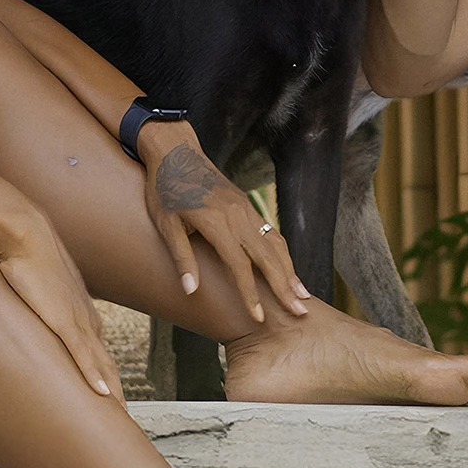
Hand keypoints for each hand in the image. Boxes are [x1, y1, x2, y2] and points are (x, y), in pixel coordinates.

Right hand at [0, 208, 123, 400]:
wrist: (25, 234)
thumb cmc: (29, 256)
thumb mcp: (40, 287)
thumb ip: (43, 303)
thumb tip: (36, 312)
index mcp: (80, 312)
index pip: (100, 352)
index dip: (108, 377)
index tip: (113, 399)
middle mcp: (84, 318)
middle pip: (107, 363)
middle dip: (116, 392)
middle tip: (123, 419)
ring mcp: (75, 319)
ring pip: (100, 363)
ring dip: (111, 391)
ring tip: (120, 418)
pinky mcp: (61, 319)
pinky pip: (82, 353)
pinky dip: (93, 375)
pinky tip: (102, 395)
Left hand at [139, 120, 309, 322]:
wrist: (175, 150)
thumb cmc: (164, 188)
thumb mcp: (165, 223)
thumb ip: (182, 257)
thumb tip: (191, 291)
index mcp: (216, 221)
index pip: (239, 265)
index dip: (250, 293)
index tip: (259, 317)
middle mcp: (237, 214)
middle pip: (267, 256)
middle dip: (284, 287)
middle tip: (300, 312)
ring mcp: (245, 208)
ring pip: (275, 243)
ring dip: (290, 271)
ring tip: (303, 296)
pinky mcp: (247, 205)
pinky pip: (270, 232)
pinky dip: (283, 254)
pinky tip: (289, 270)